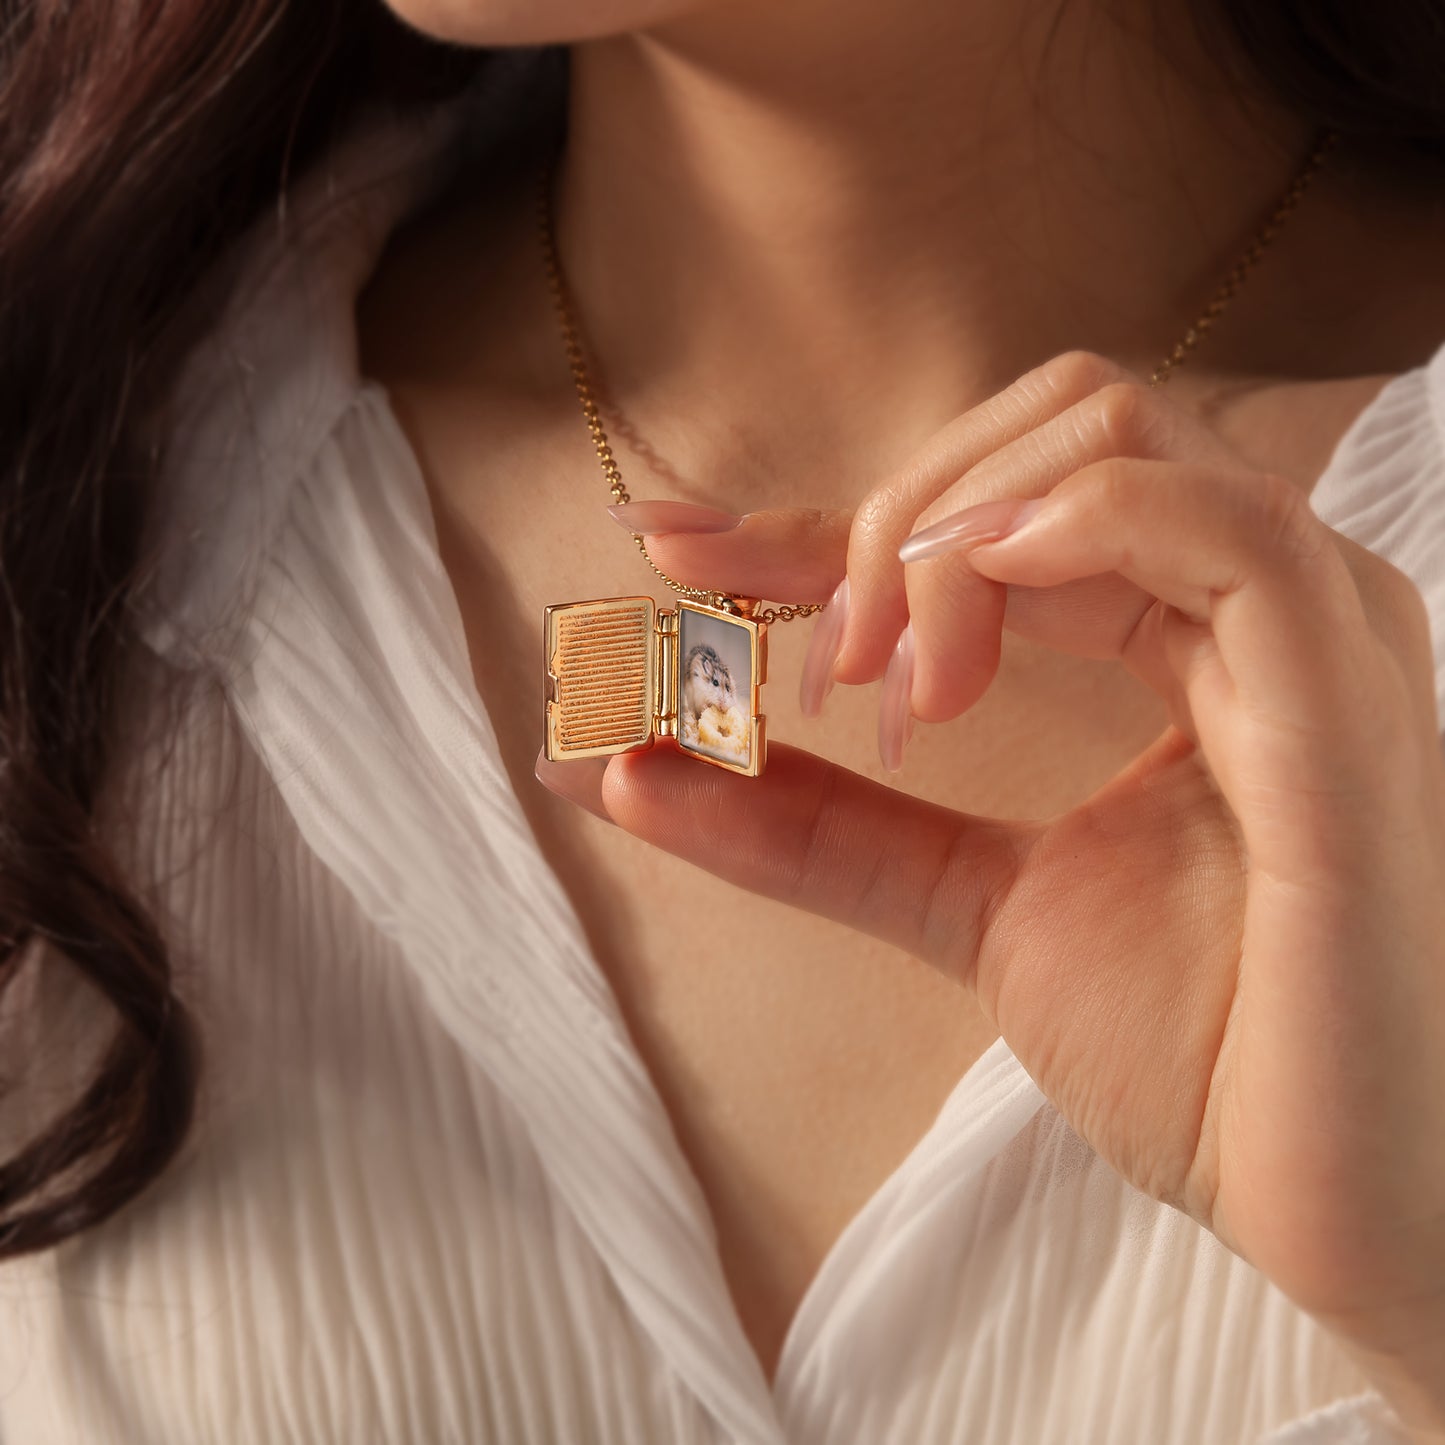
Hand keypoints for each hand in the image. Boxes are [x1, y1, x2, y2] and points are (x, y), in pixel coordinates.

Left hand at [535, 351, 1444, 1433]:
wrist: (1327, 1193)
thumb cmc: (1199, 1051)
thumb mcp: (971, 908)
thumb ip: (820, 829)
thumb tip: (633, 773)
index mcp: (1189, 630)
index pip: (989, 512)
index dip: (815, 516)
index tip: (671, 545)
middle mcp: (1253, 598)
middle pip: (1044, 432)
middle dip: (886, 519)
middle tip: (830, 670)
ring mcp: (1310, 626)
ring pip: (1105, 439)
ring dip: (945, 532)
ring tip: (901, 691)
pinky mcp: (1342, 690)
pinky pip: (1215, 525)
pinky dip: (1066, 529)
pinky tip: (973, 597)